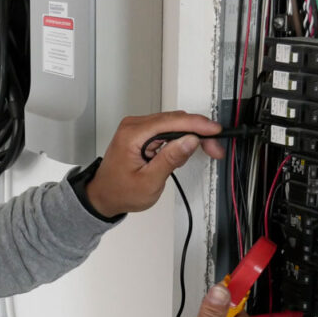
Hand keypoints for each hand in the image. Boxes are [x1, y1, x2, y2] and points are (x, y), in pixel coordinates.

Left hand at [84, 111, 224, 217]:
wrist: (103, 196)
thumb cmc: (120, 191)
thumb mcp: (149, 182)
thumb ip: (170, 159)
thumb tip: (189, 140)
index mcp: (132, 135)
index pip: (171, 122)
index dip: (196, 125)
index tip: (214, 131)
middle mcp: (133, 126)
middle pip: (175, 120)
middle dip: (197, 133)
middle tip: (213, 148)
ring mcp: (137, 128)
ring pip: (173, 124)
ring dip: (188, 138)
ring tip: (190, 158)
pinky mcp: (141, 133)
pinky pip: (166, 130)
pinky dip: (178, 140)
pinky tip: (178, 155)